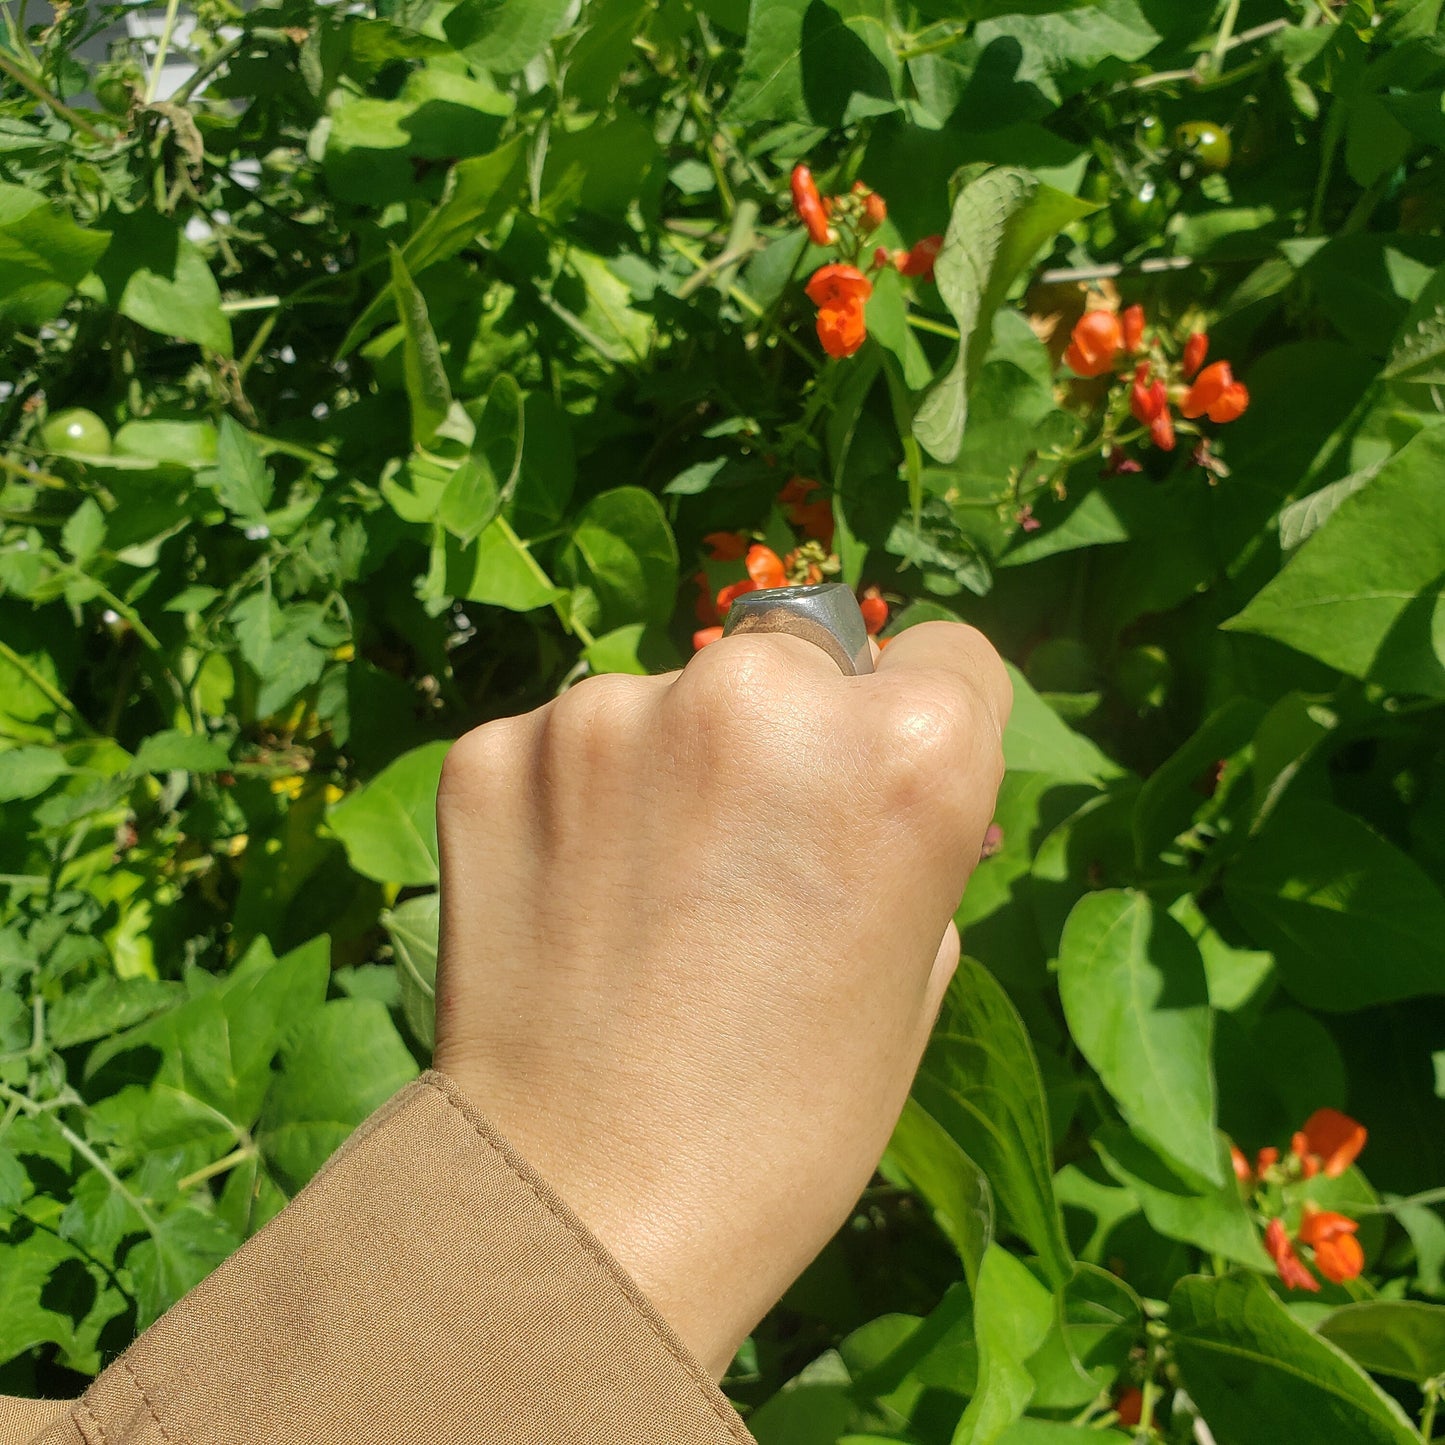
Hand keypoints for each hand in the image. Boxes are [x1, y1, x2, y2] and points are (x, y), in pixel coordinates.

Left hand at [432, 622, 1010, 1377]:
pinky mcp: (496, 748)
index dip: (920, 724)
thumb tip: (864, 778)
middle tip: (745, 855)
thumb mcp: (915, 972)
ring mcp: (611, 711)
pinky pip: (565, 743)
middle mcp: (760, 696)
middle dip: (788, 735)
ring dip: (670, 766)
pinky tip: (571, 900)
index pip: (948, 653)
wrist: (579, 1212)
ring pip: (670, 701)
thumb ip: (906, 835)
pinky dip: (574, 799)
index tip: (874, 782)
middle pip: (800, 658)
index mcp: (905, 753)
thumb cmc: (785, 1123)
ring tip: (645, 899)